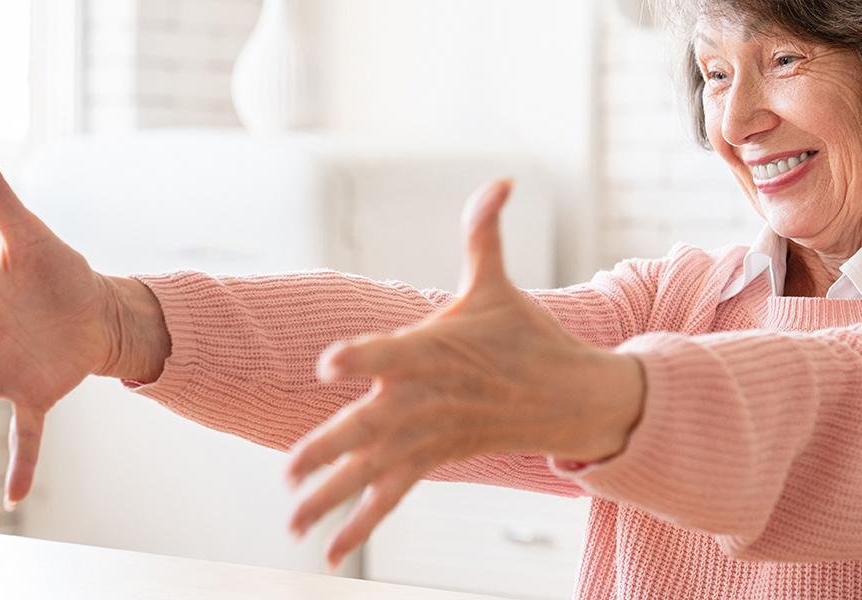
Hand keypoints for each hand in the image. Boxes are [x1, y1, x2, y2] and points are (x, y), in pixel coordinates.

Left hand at [285, 179, 645, 566]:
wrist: (571, 398)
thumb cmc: (526, 335)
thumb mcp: (498, 282)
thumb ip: (484, 231)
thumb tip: (503, 178)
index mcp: (432, 350)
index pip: (390, 351)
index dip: (359, 355)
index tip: (326, 363)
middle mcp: (424, 399)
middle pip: (370, 425)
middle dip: (329, 448)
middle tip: (290, 469)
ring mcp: (428, 436)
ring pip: (374, 471)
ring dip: (332, 498)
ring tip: (293, 522)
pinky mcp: (434, 460)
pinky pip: (393, 496)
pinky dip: (363, 524)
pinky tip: (332, 551)